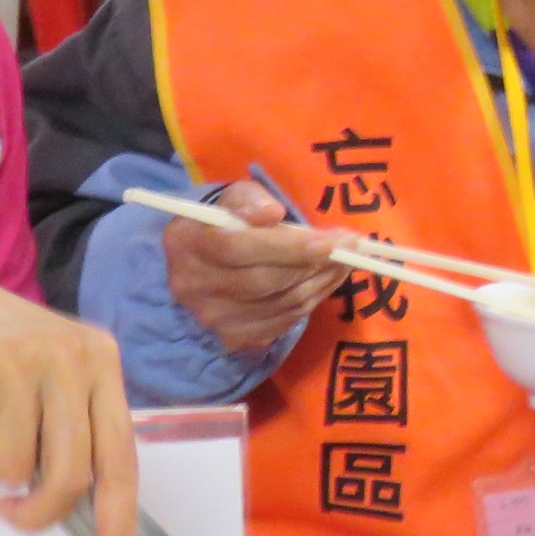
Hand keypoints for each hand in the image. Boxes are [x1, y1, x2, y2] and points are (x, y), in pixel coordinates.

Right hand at [0, 244, 138, 535]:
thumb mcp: (46, 373)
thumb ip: (71, 429)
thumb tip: (79, 508)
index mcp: (101, 360)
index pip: (121, 456)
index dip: (119, 521)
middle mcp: (72, 355)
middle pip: (70, 475)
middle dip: (38, 511)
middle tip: (11, 512)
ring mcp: (24, 359)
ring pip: (14, 468)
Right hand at [160, 181, 350, 354]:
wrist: (200, 264)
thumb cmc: (224, 223)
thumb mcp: (232, 198)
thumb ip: (250, 199)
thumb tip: (273, 213)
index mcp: (185, 242)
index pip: (238, 248)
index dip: (287, 246)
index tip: (330, 240)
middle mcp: (192, 286)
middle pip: (263, 281)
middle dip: (314, 264)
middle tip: (349, 248)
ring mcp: (212, 318)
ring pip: (280, 303)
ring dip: (320, 282)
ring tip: (343, 261)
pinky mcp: (233, 337)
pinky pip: (283, 322)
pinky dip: (310, 301)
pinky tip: (324, 281)